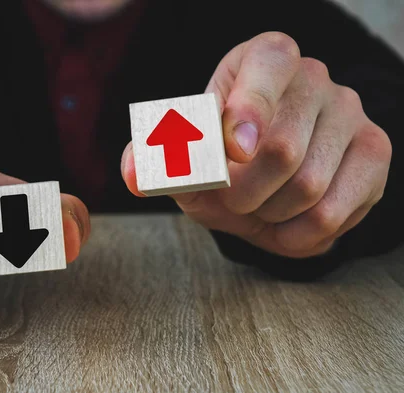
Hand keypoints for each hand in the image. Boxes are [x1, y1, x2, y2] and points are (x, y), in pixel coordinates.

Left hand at [122, 32, 390, 258]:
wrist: (269, 177)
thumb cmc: (222, 158)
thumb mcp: (184, 154)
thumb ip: (153, 159)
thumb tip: (134, 176)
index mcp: (263, 58)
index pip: (268, 65)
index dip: (249, 108)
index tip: (234, 151)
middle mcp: (313, 78)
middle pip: (281, 149)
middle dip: (241, 192)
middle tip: (230, 199)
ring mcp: (350, 113)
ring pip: (308, 186)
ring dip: (267, 214)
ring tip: (257, 207)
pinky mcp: (374, 152)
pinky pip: (333, 213)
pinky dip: (297, 235)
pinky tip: (284, 223)